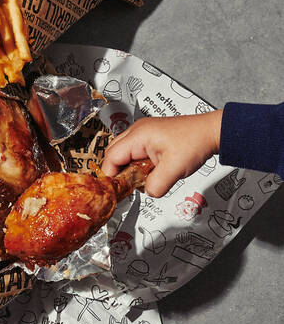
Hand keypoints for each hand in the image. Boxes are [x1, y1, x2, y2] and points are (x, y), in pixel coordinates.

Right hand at [102, 110, 222, 196]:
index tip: (118, 189)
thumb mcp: (174, 169)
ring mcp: (143, 133)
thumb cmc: (196, 142)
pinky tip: (150, 170)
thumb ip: (156, 185)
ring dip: (129, 168)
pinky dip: (137, 164)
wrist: (212, 132)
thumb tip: (147, 192)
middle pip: (112, 154)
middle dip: (119, 172)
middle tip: (131, 185)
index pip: (111, 157)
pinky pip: (134, 152)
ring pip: (123, 153)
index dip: (112, 175)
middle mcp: (137, 131)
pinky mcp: (149, 137)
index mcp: (138, 136)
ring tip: (144, 177)